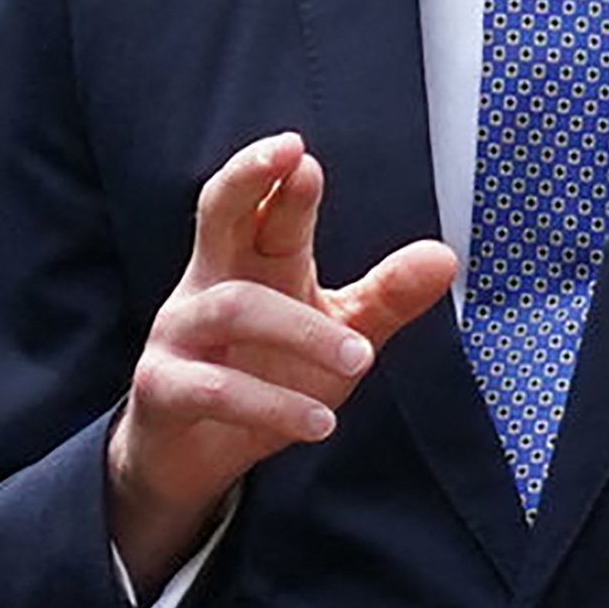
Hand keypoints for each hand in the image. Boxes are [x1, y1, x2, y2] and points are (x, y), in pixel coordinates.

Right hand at [105, 132, 456, 597]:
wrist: (199, 455)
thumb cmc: (272, 373)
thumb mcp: (341, 330)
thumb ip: (387, 295)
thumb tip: (445, 256)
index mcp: (255, 258)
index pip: (263, 203)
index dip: (276, 175)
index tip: (302, 152)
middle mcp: (213, 280)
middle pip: (219, 211)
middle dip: (247, 178)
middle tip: (290, 153)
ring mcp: (180, 331)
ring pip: (235, 307)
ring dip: (304, 332)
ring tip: (362, 360)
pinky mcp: (163, 387)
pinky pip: (214, 387)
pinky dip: (273, 404)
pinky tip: (321, 422)